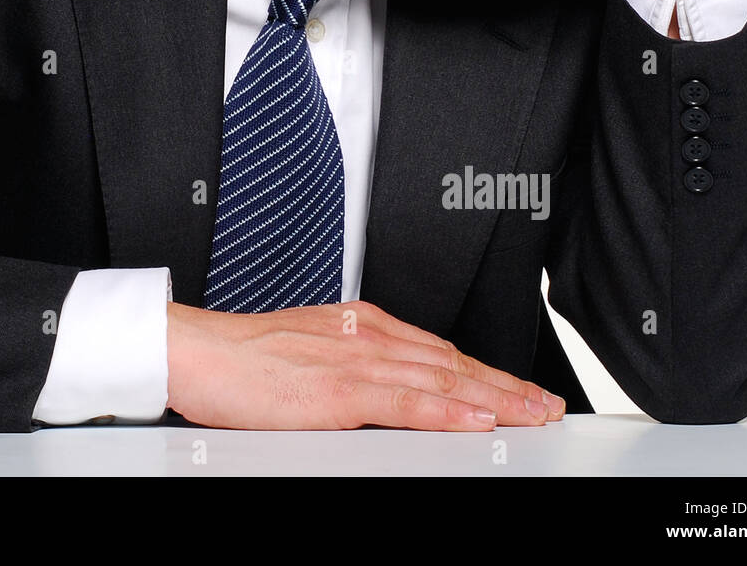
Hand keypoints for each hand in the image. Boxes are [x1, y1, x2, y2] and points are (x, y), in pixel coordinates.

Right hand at [165, 299, 564, 429]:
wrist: (199, 350)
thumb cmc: (244, 356)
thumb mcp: (311, 351)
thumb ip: (352, 365)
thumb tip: (384, 389)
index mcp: (362, 326)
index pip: (440, 351)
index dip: (486, 372)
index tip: (519, 388)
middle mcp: (368, 336)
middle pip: (453, 363)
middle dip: (506, 385)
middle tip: (548, 403)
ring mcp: (357, 360)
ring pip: (443, 379)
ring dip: (496, 398)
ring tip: (534, 413)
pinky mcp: (339, 389)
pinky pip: (407, 401)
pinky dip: (448, 410)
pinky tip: (479, 420)